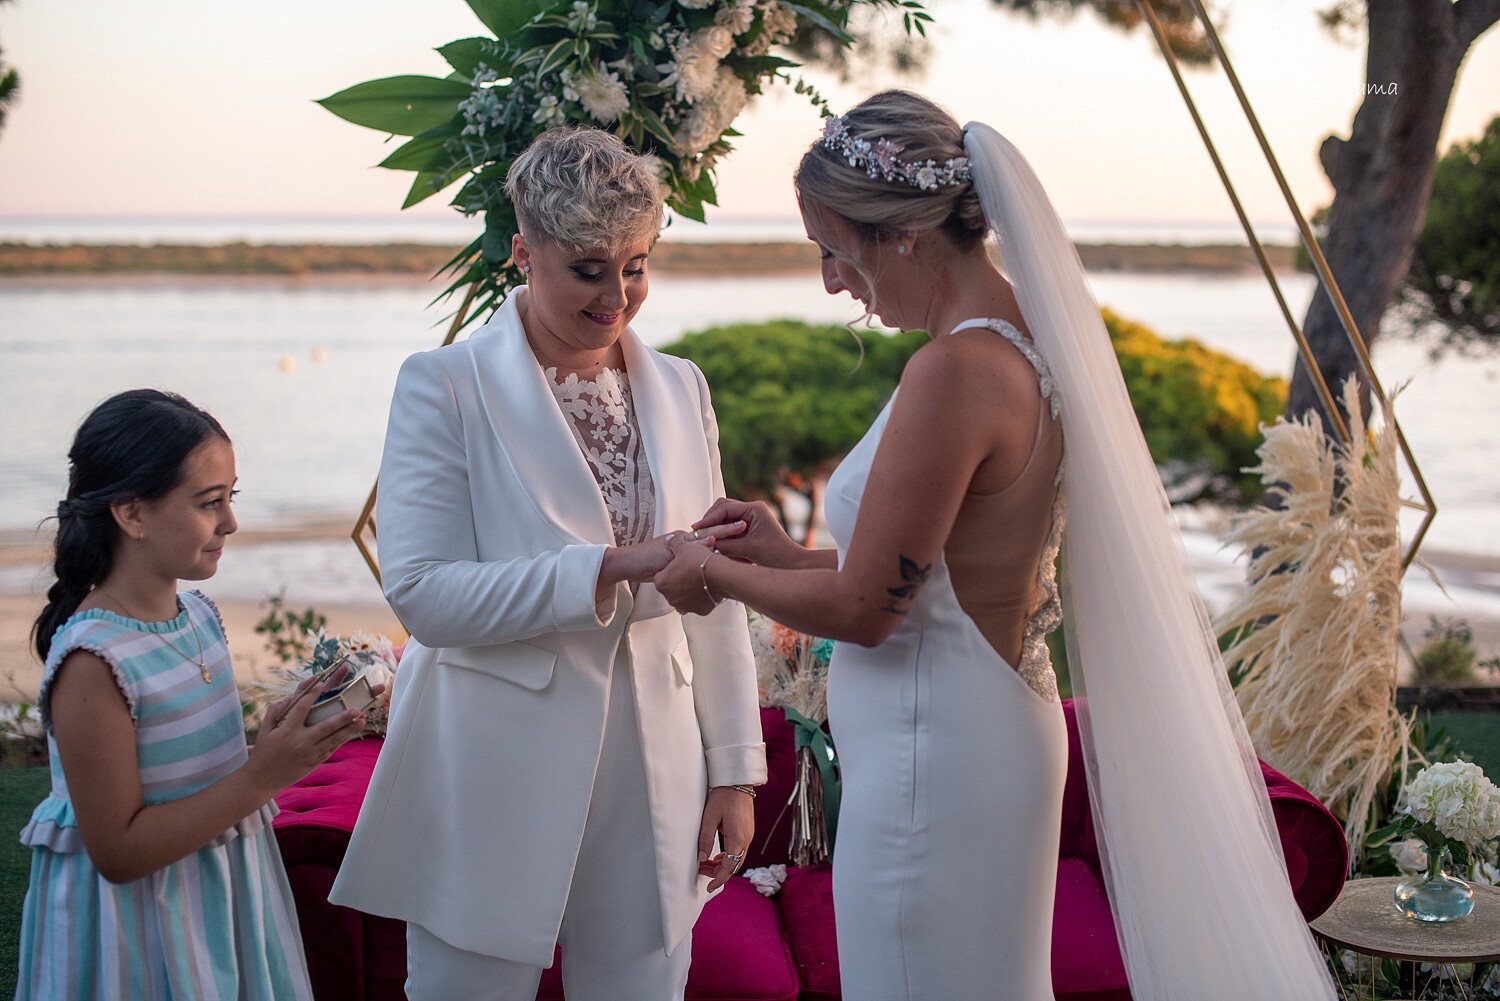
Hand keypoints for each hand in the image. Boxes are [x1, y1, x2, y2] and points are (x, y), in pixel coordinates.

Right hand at [250, 668, 384, 791]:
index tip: (322, 683)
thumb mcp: (264, 729)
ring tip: (362, 720)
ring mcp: (309, 754)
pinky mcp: (313, 763)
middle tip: (357, 709)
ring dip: (348, 730)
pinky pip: (330, 750)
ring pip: (332, 740)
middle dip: (342, 718)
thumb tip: (290, 697)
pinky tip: (351, 733)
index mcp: (287, 731)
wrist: (261, 778)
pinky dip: (341, 741)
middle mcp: (300, 742)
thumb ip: (276, 711)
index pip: (301, 709)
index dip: (312, 695)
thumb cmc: (263, 751)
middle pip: (325, 727)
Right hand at [596, 520, 744, 599]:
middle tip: (747, 524)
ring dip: (720, 533)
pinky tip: (712, 545)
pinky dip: (699, 547)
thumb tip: (705, 579)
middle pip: (709, 532)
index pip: (710, 536)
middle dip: (729, 529)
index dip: (727, 534)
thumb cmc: (647, 567)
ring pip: (701, 535)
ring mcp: (675, 543)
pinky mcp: (667, 549)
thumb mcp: (672, 569)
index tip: (745, 532)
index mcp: (686, 542)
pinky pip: (686, 547)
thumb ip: (687, 570)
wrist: (625, 565)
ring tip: (738, 529)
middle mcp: (682, 538)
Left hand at [654, 536, 719, 615]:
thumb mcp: (682, 545)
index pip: (661, 575)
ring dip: (689, 588)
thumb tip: (671, 541)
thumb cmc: (700, 563)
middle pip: (672, 586)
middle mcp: (671, 597)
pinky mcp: (699, 610)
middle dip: (679, 579)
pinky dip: (700, 596)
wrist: (720, 575)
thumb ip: (673, 542)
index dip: (670, 568)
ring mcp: (685, 605)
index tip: (678, 564)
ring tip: (699, 576)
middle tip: (689, 568)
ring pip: (684, 596)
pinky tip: (706, 586)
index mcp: (662, 582)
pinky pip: (697, 602)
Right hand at [694, 498, 801, 568]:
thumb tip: (703, 543)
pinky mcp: (749, 528)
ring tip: (702, 539)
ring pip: (725, 518)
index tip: (695, 529)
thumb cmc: (775, 556)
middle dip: (709, 521)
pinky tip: (713, 543)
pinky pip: (730, 527)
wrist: (792, 564)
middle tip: (696, 533)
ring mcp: (751, 518)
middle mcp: (752, 509)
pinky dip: (721, 534)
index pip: (724, 508)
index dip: (708, 519)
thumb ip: (725, 545)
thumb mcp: (747, 550)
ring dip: (715, 528)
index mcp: (754, 509)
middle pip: (723, 509)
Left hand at [698, 785, 754, 891]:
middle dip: (718, 872)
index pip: (729, 868)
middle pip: (734, 865)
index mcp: (738, 839)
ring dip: (722, 864)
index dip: (718, 879)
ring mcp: (748, 835)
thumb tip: (701, 859)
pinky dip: (728, 856)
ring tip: (706, 864)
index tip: (709, 888)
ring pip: (736, 858)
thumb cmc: (723, 796)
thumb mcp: (710, 818)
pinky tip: (718, 855)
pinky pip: (738, 850)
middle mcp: (746, 840)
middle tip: (701, 872)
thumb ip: (705, 839)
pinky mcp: (747, 830)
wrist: (738, 781)